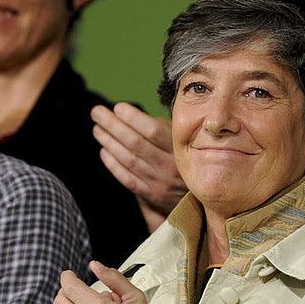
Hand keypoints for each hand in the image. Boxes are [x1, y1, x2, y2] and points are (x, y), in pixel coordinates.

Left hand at [91, 103, 185, 226]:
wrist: (207, 194)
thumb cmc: (193, 157)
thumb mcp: (189, 139)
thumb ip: (167, 128)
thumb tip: (137, 116)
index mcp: (181, 148)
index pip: (153, 131)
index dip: (133, 118)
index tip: (118, 107)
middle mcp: (171, 166)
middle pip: (136, 144)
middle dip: (113, 126)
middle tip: (97, 112)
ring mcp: (160, 183)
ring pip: (129, 160)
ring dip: (109, 142)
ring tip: (98, 129)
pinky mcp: (153, 195)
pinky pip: (128, 179)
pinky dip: (114, 165)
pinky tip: (104, 151)